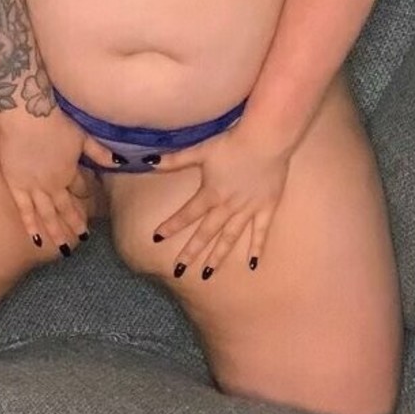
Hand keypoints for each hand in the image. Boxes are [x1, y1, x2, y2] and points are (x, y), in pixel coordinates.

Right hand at [0, 109, 115, 254]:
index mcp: (69, 172)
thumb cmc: (55, 123)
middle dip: (75, 223)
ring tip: (64, 248)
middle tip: (83, 237)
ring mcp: (33, 188)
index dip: (86, 195)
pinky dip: (30, 225)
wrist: (26, 117)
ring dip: (56, 231)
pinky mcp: (16, 186)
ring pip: (47, 214)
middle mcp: (53, 185)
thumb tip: (119, 161)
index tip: (90, 205)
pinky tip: (36, 239)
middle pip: (65, 208)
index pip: (81, 188)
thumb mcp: (82, 136)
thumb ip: (99, 152)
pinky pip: (24, 210)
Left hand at [150, 124, 290, 277]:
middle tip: (179, 270)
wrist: (266, 140)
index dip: (171, 226)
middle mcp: (227, 207)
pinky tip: (252, 265)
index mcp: (211, 194)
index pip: (186, 214)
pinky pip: (260, 232)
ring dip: (218, 256)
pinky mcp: (266, 208)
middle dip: (191, 252)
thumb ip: (175, 159)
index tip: (157, 238)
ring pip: (230, 238)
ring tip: (208, 273)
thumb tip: (149, 161)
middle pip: (206, 233)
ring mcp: (247, 210)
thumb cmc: (233, 143)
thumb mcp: (201, 150)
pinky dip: (256, 248)